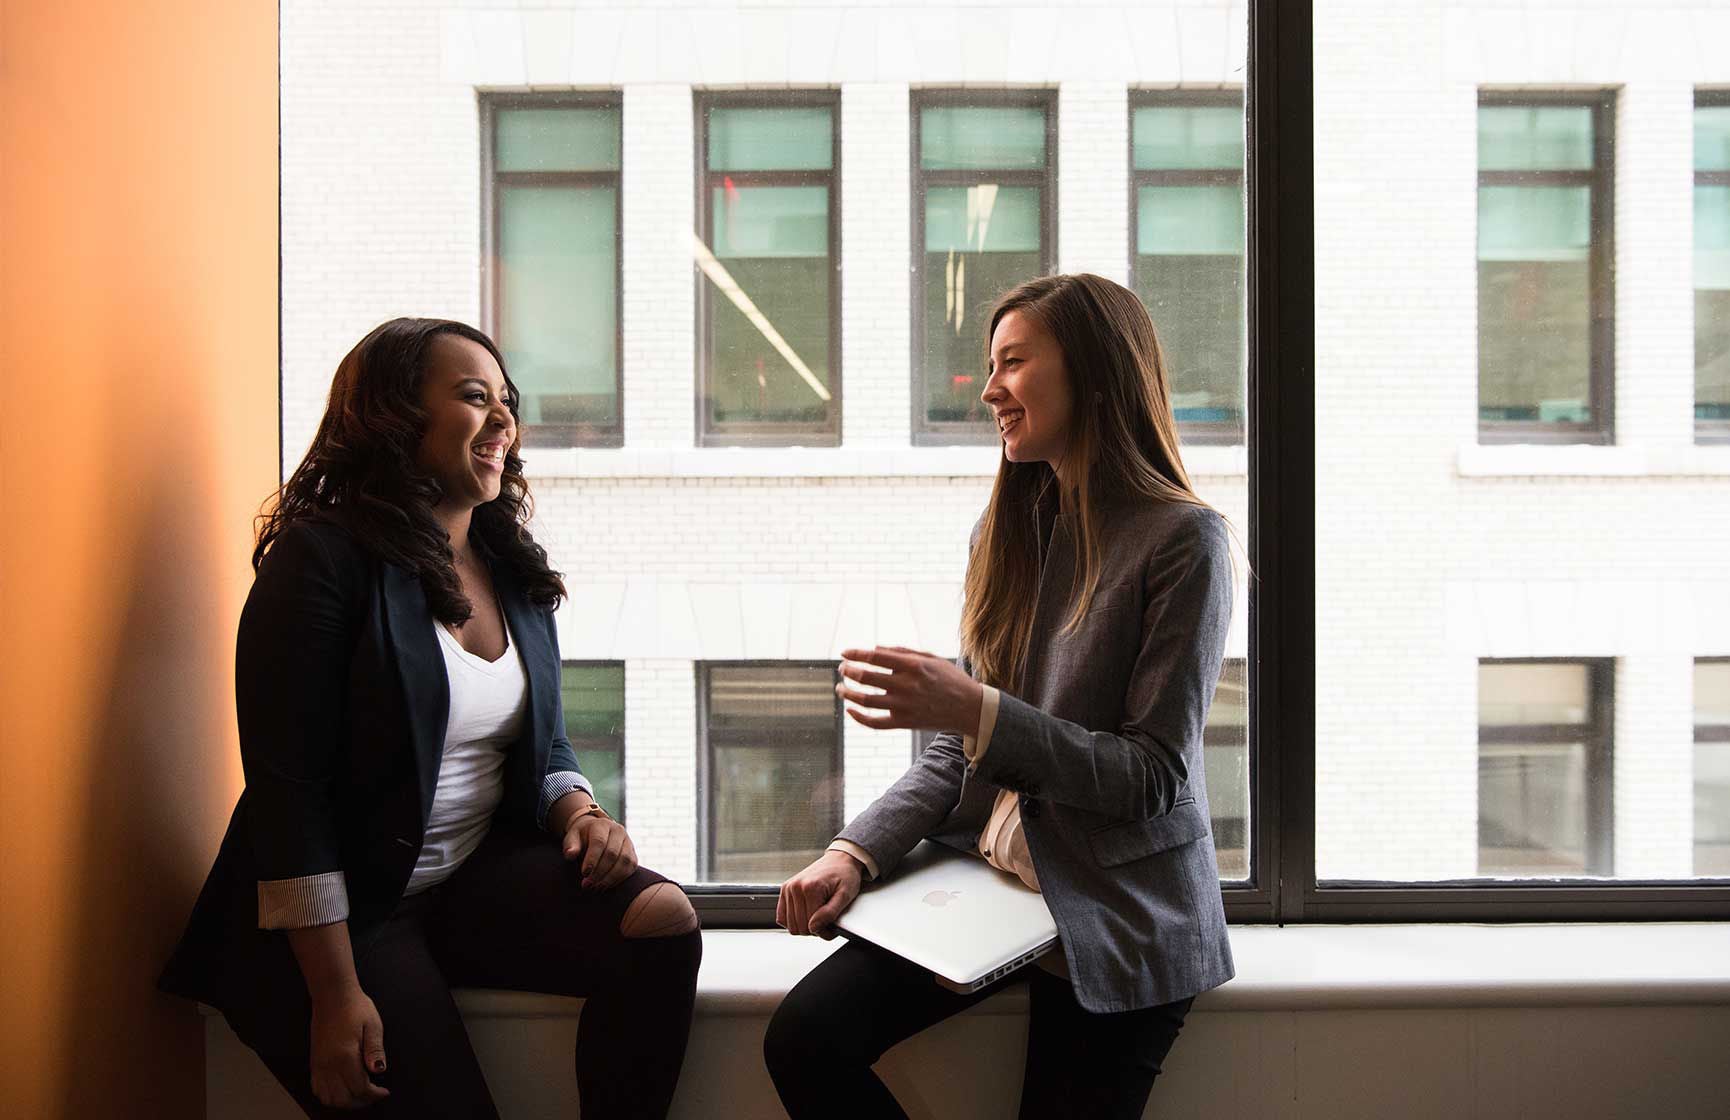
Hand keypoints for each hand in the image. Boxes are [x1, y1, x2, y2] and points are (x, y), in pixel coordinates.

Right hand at [308, 986, 388, 1109]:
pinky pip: (317, 1088)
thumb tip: (379, 1070)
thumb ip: (376, 1050)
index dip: (374, 1094)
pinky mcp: (314, 1061)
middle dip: (361, 1102)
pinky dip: (329, 1095)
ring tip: (359, 1095)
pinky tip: (341, 1089)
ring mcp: (319, 1064)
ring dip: (345, 1102)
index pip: (360, 1088)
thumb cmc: (354, 1007)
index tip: (384, 1091)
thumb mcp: (373, 1024)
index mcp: (345, 1056)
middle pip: (343, 1099)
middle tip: (374, 1095)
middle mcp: (328, 1064)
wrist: (333, 996)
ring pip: (328, 1097)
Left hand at [562, 809, 638, 889]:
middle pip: (612, 853)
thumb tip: (570, 854)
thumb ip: (571, 846)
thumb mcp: (572, 838)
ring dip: (610, 878)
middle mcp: (618, 831)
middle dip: (599, 872)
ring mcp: (628, 841)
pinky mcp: (633, 853)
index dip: (592, 859)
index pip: (599, 842)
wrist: (596, 834)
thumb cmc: (581, 838)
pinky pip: (630, 867)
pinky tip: (606, 885)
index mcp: (602, 825)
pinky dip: (619, 879)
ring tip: (596, 888)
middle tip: (587, 885)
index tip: (584, 873)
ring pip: (624, 861)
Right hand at [777, 849, 863, 937]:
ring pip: (790, 926)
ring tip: (817, 917)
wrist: (840, 859)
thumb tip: (814, 927)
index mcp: (810, 887)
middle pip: (800, 927)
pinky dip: (793, 921)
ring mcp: (788, 888)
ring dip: (804, 926)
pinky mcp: (784, 890)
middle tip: (827, 921)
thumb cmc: (845, 876)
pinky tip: (806, 915)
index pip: (811, 926)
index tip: (833, 927)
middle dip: (814, 929)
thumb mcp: (845, 895)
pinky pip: (781, 918)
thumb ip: (830, 913)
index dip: (824, 931)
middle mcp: (796, 887)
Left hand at [836, 646, 984, 736]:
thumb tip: (874, 648)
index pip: (875, 657)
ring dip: (847, 693)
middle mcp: (906, 685)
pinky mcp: (904, 722)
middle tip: (842, 669)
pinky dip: (858, 718)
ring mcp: (904, 706)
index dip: (856, 654)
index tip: (844, 653)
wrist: (969, 708)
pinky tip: (850, 710)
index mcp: (913, 666)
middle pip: (866, 677)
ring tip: (840, 688)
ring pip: (865, 701)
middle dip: (848, 671)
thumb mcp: (930, 658)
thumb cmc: (949, 679)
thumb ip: (902, 652)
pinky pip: (875, 723)